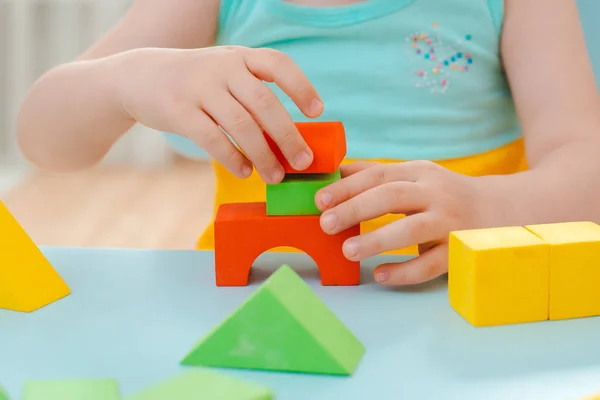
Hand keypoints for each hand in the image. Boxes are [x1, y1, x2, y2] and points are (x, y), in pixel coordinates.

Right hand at [113, 46, 322, 182]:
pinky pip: (213, 140)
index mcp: (239, 56)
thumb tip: (288, 137)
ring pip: (241, 125)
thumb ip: (252, 92)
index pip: (278, 64)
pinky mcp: (179, 111)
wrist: (138, 77)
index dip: (301, 87)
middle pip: (264, 103)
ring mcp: (199, 88)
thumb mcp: (224, 71)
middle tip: (302, 162)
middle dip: (288, 136)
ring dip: (263, 155)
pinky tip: (245, 171)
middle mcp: (222, 67)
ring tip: (275, 176)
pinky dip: (233, 159)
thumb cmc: (195, 82)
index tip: (317, 112)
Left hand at [314, 161, 502, 285]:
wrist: (504, 210)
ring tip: (347, 250)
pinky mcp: (460, 251)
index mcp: (420, 173)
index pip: (379, 176)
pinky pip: (430, 264)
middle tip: (326, 223)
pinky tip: (379, 275)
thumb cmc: (447, 194)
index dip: (348, 187)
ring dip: (377, 240)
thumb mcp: (417, 176)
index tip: (320, 200)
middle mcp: (435, 194)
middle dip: (356, 209)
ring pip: (411, 230)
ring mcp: (450, 223)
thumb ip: (379, 175)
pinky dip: (404, 271)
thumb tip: (337, 172)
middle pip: (392, 197)